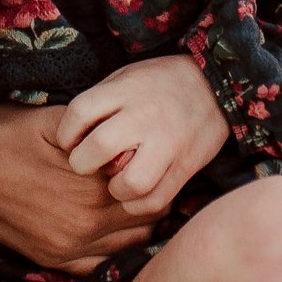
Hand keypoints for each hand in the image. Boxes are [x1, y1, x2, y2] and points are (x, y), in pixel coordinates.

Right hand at [0, 105, 157, 273]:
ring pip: (129, 246)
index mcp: (92, 190)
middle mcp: (85, 227)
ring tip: (130, 201)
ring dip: (135, 225)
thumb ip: (101, 136)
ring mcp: (67, 249)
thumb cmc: (6, 134)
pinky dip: (112, 249)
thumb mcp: (58, 122)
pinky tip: (107, 227)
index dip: (157, 173)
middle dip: (151, 200)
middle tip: (150, 178)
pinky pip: (98, 264)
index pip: (150, 190)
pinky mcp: (49, 260)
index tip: (156, 159)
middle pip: (146, 220)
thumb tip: (135, 141)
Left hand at [56, 52, 229, 217]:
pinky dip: (139, 204)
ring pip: (131, 182)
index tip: (69, 142)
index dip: (65, 134)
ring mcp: (169, 142)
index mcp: (127, 90)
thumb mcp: (126, 77)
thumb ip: (101, 102)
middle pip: (99, 147)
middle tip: (88, 163)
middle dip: (83, 162)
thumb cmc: (160, 82)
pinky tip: (135, 193)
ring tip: (116, 181)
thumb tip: (71, 137)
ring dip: (115, 189)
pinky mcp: (187, 164)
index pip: (79, 113)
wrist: (215, 83)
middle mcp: (147, 116)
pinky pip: (156, 200)